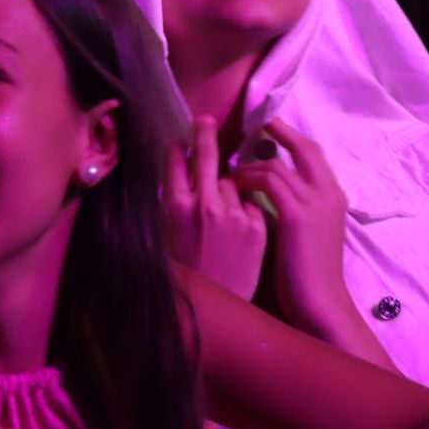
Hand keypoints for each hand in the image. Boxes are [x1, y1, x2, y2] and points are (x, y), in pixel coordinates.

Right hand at [166, 115, 267, 300]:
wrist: (220, 307)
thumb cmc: (193, 276)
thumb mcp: (173, 238)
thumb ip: (179, 208)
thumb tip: (185, 182)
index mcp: (175, 208)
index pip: (174, 164)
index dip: (179, 147)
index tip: (181, 136)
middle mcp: (202, 205)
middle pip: (205, 157)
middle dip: (205, 135)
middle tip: (206, 120)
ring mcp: (231, 213)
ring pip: (233, 181)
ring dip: (230, 187)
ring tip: (224, 207)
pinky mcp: (255, 224)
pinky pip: (251, 204)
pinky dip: (247, 210)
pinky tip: (241, 231)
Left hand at [229, 120, 352, 335]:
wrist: (320, 302)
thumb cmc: (310, 276)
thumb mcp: (310, 235)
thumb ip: (299, 211)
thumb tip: (275, 197)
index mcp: (334, 198)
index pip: (315, 156)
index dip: (294, 140)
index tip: (273, 132)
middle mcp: (329, 194)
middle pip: (305, 148)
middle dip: (280, 132)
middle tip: (257, 125)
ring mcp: (315, 203)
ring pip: (278, 165)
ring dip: (250, 164)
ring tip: (232, 171)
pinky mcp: (297, 215)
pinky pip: (268, 182)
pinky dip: (248, 179)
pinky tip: (233, 186)